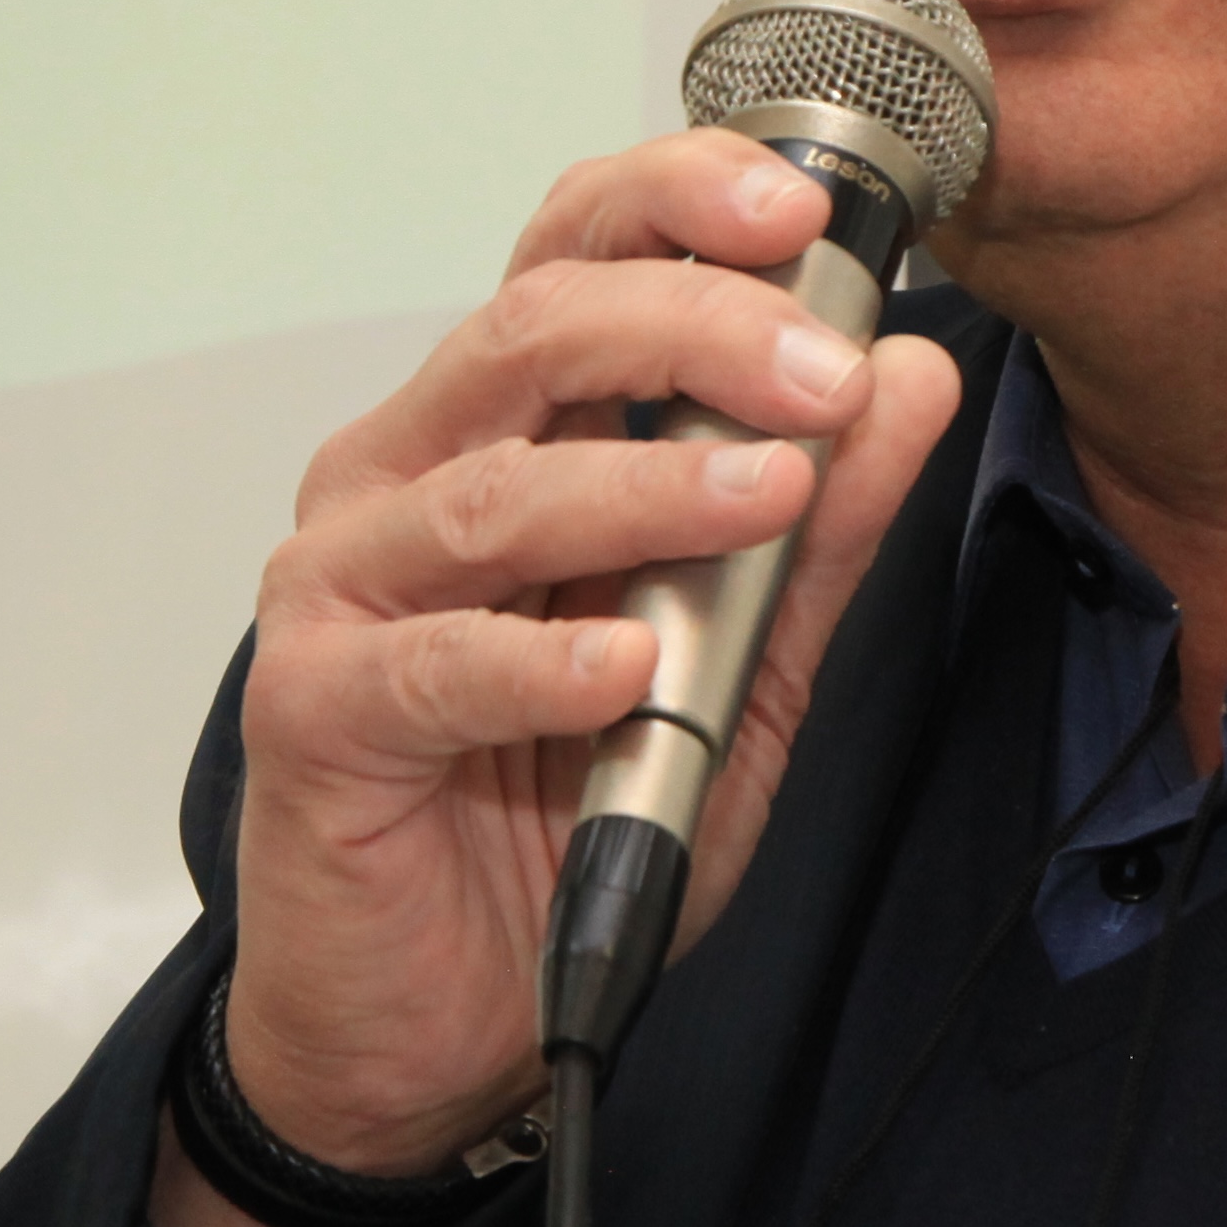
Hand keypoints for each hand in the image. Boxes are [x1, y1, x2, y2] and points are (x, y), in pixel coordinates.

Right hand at [150, 134, 963, 1226]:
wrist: (443, 1022)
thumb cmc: (572, 815)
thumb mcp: (747, 671)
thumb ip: (822, 533)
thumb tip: (911, 382)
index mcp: (509, 430)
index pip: (577, 256)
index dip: (679, 205)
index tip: (809, 207)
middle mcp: (410, 476)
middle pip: (534, 331)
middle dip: (695, 328)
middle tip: (827, 367)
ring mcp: (347, 589)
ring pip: (490, 488)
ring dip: (646, 483)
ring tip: (772, 493)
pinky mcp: (315, 714)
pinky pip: (429, 665)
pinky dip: (538, 660)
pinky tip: (628, 669)